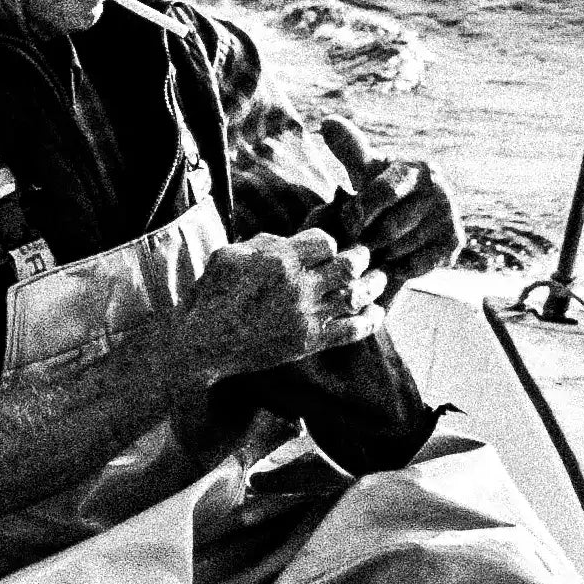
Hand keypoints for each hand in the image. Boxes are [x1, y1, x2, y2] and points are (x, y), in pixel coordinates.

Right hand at [181, 228, 386, 380]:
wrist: (204, 343)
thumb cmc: (211, 295)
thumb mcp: (228, 254)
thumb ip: (262, 243)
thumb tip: (288, 241)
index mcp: (279, 260)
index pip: (325, 240)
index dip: (328, 240)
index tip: (325, 246)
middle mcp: (298, 286)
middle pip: (349, 264)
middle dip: (360, 256)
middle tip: (363, 255)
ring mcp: (307, 316)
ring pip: (356, 295)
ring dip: (373, 285)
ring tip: (379, 278)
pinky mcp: (309, 342)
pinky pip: (351, 331)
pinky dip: (370, 321)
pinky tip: (377, 312)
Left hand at [319, 117, 463, 299]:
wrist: (414, 215)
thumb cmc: (381, 187)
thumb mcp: (364, 167)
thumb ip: (347, 147)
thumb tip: (327, 122)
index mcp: (416, 168)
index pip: (382, 192)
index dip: (358, 211)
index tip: (347, 221)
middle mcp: (439, 190)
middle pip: (388, 227)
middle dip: (365, 237)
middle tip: (356, 240)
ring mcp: (449, 217)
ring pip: (399, 248)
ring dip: (378, 254)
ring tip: (371, 249)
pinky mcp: (454, 243)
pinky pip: (414, 266)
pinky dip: (395, 268)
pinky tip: (388, 260)